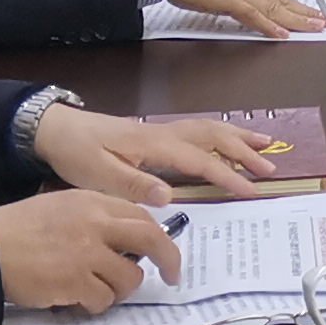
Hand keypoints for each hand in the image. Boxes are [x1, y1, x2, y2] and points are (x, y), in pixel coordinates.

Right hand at [0, 189, 178, 311]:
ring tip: (96, 289)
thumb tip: (127, 240)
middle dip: (169, 260)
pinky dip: (95, 304)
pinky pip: (104, 300)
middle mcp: (96, 223)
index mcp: (92, 201)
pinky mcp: (77, 282)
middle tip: (172, 276)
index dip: (158, 235)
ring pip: (130, 278)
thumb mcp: (60, 207)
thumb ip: (95, 217)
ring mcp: (88, 253)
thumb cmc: (18, 229)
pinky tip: (76, 298)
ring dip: (119, 290)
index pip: (141, 215)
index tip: (163, 250)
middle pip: (151, 240)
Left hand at [30, 103, 284, 198]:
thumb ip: (135, 185)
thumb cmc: (76, 154)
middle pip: (214, 136)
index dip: (228, 175)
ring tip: (264, 145)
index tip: (250, 191)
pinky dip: (220, 135)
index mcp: (154, 144)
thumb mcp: (99, 176)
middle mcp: (163, 133)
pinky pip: (196, 131)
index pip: (200, 160)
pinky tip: (227, 141)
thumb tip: (169, 195)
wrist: (55, 129)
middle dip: (244, 150)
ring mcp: (160, 131)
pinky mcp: (154, 134)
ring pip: (208, 129)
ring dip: (238, 137)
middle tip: (271, 167)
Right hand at [158, 0, 325, 40]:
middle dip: (305, 13)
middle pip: (281, 1)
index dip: (297, 6)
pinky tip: (280, 33)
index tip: (311, 14)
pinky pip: (250, 14)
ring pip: (273, 7)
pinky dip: (267, 24)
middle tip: (324, 23)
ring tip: (314, 27)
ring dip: (295, 19)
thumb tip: (236, 9)